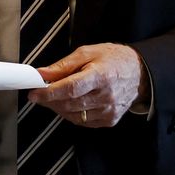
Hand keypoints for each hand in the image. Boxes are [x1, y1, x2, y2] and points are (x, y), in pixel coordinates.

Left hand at [28, 43, 146, 126]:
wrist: (140, 73)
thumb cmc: (114, 60)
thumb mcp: (88, 53)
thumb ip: (63, 65)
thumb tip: (42, 74)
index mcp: (101, 75)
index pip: (70, 88)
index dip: (49, 93)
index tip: (34, 93)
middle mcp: (106, 96)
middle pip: (69, 104)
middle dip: (50, 100)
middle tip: (40, 92)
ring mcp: (109, 110)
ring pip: (74, 115)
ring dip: (59, 107)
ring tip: (56, 96)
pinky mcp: (109, 120)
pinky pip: (83, 121)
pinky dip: (72, 113)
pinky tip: (72, 103)